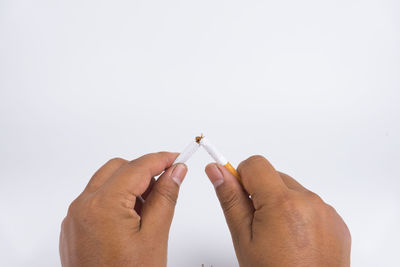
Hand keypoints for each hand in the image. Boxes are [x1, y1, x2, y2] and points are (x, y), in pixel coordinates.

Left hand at [60, 152, 186, 266]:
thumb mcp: (154, 236)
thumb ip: (165, 197)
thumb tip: (175, 171)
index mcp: (102, 205)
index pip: (137, 167)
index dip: (161, 159)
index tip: (177, 158)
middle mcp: (83, 207)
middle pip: (118, 169)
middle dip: (144, 171)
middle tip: (167, 182)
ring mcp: (75, 218)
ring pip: (106, 182)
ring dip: (130, 185)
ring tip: (150, 208)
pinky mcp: (74, 228)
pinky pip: (96, 199)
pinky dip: (116, 199)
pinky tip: (132, 218)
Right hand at [205, 155, 350, 266]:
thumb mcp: (244, 239)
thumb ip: (230, 199)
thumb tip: (217, 171)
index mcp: (282, 203)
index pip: (256, 164)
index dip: (242, 176)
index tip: (239, 192)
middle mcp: (308, 201)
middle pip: (275, 176)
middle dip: (261, 193)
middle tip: (258, 225)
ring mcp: (326, 211)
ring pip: (292, 190)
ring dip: (281, 204)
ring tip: (279, 236)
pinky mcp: (336, 221)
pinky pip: (311, 205)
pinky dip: (300, 215)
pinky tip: (295, 240)